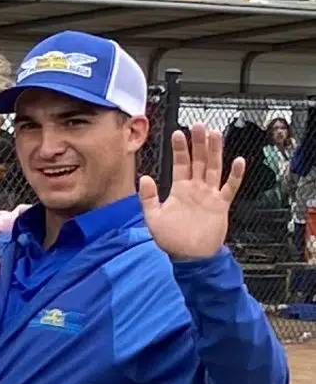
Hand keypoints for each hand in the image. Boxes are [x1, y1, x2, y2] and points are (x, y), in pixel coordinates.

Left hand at [141, 124, 243, 260]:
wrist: (188, 257)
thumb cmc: (170, 239)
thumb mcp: (152, 217)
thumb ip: (148, 198)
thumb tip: (144, 178)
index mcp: (179, 190)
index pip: (180, 164)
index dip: (180, 149)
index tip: (178, 132)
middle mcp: (195, 189)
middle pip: (199, 161)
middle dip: (199, 143)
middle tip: (199, 125)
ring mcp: (209, 195)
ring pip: (214, 168)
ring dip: (215, 152)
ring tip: (216, 134)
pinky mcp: (221, 205)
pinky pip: (230, 187)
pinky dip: (235, 175)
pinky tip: (239, 161)